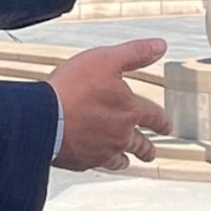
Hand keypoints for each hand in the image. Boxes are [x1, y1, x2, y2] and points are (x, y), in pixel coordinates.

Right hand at [47, 36, 169, 170]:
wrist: (44, 118)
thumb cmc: (73, 88)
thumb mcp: (106, 59)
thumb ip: (135, 53)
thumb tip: (160, 46)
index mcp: (130, 111)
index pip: (154, 117)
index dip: (162, 122)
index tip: (167, 127)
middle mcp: (121, 135)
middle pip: (141, 145)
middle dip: (147, 149)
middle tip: (151, 152)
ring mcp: (102, 151)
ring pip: (120, 159)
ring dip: (125, 159)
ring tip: (126, 161)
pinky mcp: (83, 161)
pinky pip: (96, 164)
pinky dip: (99, 162)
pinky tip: (96, 160)